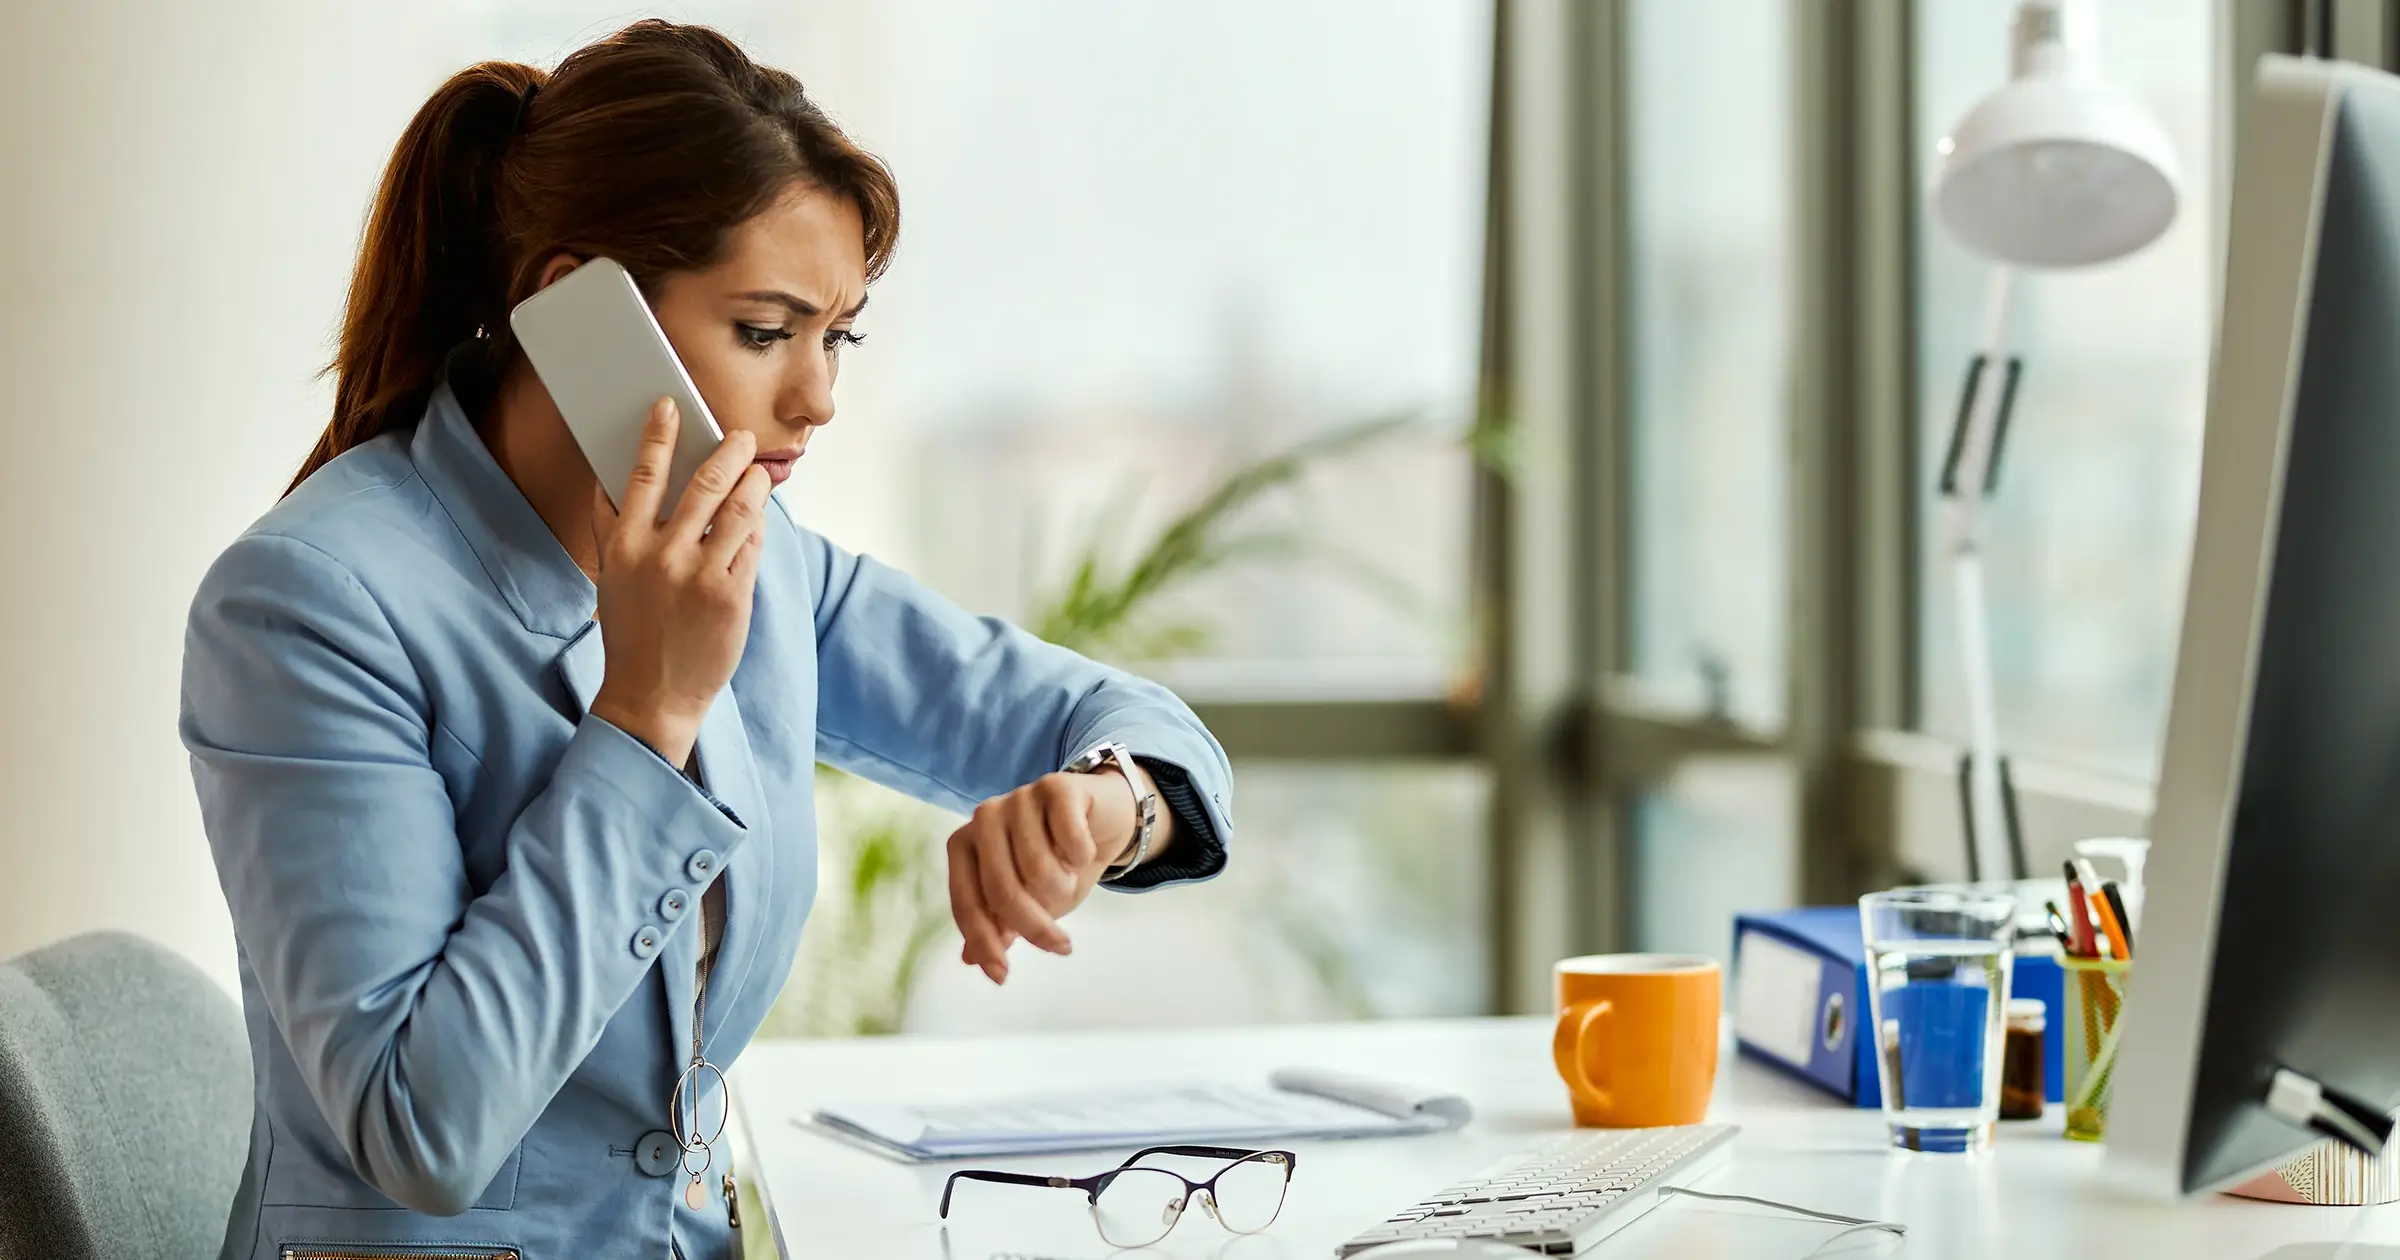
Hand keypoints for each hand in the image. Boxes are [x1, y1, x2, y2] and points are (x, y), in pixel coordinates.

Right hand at [586, 398, 770, 766]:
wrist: (652, 695)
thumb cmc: (631, 631)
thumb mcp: (612, 576)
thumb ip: (614, 528)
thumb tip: (612, 478)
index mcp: (626, 545)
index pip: (643, 475)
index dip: (658, 435)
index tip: (670, 406)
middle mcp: (663, 556)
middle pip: (704, 484)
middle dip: (729, 452)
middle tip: (742, 436)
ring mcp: (701, 576)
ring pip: (738, 510)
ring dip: (754, 484)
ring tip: (759, 472)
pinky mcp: (732, 596)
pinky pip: (752, 546)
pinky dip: (757, 526)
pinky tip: (758, 517)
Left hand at [946, 768, 1141, 984]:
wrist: (1103, 821)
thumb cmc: (1058, 864)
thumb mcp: (1027, 901)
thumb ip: (998, 925)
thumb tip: (971, 959)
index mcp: (964, 844)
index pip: (967, 902)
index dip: (984, 942)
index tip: (1003, 976)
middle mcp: (984, 817)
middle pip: (1004, 891)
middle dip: (1035, 926)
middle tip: (1061, 945)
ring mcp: (1019, 797)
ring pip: (1040, 870)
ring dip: (1064, 889)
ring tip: (1071, 881)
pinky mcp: (1057, 786)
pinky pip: (1070, 841)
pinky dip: (1082, 857)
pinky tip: (1084, 852)